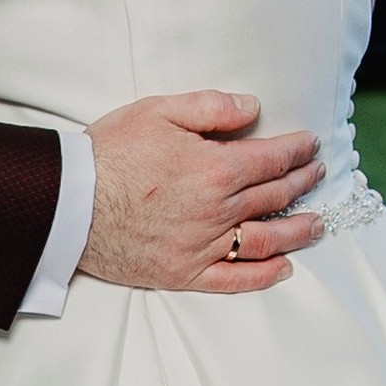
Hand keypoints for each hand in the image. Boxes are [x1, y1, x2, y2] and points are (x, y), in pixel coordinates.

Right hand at [83, 92, 323, 297]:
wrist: (68, 202)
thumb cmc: (109, 153)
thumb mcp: (159, 111)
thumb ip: (212, 107)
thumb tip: (253, 108)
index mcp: (216, 169)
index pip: (272, 158)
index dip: (297, 150)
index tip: (311, 145)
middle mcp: (217, 211)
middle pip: (274, 196)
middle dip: (302, 182)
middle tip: (317, 174)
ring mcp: (203, 246)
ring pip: (265, 240)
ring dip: (298, 230)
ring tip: (317, 223)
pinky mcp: (184, 273)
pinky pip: (234, 279)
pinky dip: (264, 275)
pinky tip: (284, 267)